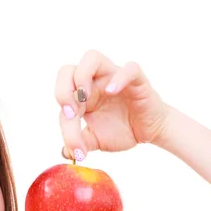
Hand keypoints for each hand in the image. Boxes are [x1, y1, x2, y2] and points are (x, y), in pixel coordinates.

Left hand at [55, 50, 170, 160]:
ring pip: (91, 58)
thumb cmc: (121, 130)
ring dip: (82, 76)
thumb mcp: (95, 141)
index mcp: (81, 96)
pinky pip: (130, 68)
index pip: (62, 95)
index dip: (61, 112)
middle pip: (67, 70)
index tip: (70, 127)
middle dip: (62, 89)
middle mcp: (93, 82)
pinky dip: (119, 77)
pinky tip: (112, 92)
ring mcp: (113, 78)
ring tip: (85, 98)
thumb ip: (79, 143)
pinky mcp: (137, 81)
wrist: (149, 132)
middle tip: (72, 111)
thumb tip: (65, 151)